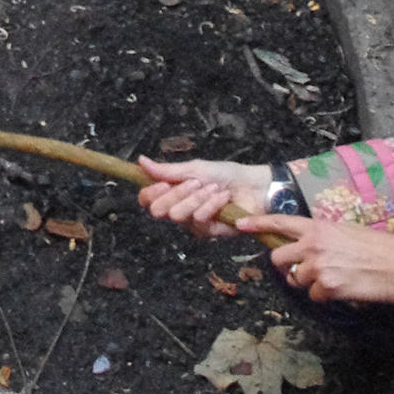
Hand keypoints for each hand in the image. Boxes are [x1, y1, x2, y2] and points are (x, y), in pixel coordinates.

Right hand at [135, 157, 270, 238]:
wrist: (253, 186)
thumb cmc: (225, 175)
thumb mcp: (195, 168)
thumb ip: (167, 170)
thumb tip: (140, 160)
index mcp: (172, 192)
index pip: (147, 199)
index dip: (150, 193)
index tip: (163, 184)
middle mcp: (178, 209)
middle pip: (159, 209)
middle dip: (177, 193)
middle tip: (195, 183)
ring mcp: (192, 223)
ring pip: (178, 215)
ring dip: (198, 197)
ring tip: (215, 188)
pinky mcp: (207, 232)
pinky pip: (199, 220)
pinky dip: (212, 205)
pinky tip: (223, 198)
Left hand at [242, 214, 393, 305]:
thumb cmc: (378, 247)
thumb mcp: (346, 231)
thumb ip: (322, 237)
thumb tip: (307, 248)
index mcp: (318, 226)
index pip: (281, 222)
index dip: (258, 223)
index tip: (240, 223)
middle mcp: (314, 244)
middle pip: (278, 258)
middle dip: (286, 266)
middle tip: (302, 270)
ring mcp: (319, 266)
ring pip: (296, 279)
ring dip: (309, 283)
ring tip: (333, 278)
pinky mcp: (327, 287)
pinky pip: (313, 295)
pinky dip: (324, 296)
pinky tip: (342, 288)